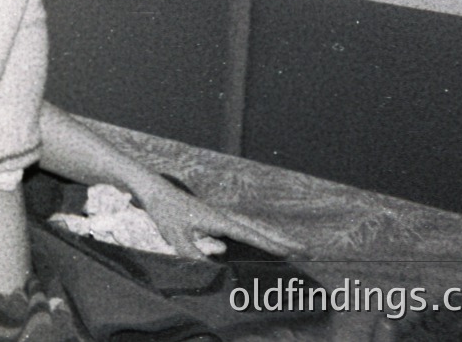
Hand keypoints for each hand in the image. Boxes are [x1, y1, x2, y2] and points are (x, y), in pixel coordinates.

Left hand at [138, 180, 306, 259]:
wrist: (155, 190)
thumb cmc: (165, 211)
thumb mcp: (176, 236)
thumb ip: (193, 254)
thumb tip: (212, 271)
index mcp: (218, 220)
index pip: (250, 235)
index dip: (271, 244)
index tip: (292, 252)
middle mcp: (223, 217)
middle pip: (258, 230)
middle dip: (282, 240)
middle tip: (307, 250)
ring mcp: (219, 217)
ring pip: (251, 228)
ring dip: (271, 237)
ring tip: (291, 248)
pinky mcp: (212, 219)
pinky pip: (239, 230)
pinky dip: (252, 237)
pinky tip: (251, 246)